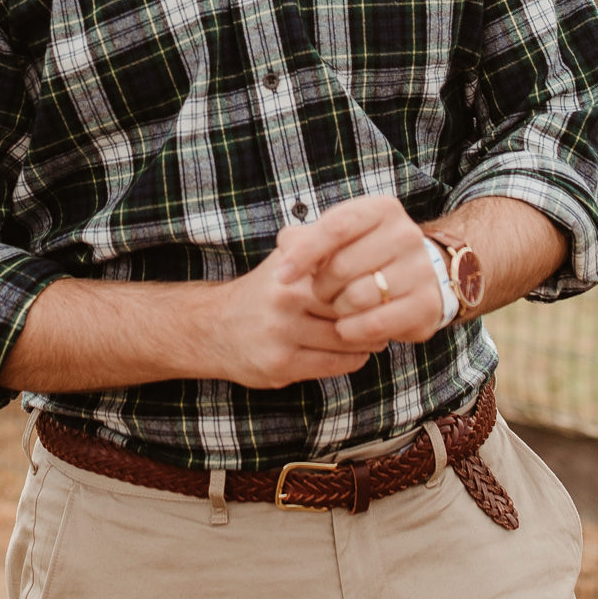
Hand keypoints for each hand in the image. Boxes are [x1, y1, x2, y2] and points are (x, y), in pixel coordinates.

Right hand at [198, 245, 373, 390]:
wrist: (213, 327)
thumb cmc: (264, 291)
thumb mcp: (285, 259)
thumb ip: (318, 242)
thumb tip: (363, 234)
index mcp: (291, 269)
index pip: (349, 274)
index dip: (370, 282)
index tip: (380, 287)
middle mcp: (284, 298)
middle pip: (351, 307)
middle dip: (373, 312)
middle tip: (384, 313)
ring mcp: (281, 333)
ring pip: (347, 339)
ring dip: (367, 340)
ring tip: (372, 334)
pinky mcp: (281, 364)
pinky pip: (335, 364)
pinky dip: (353, 359)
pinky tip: (354, 352)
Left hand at [273, 194, 448, 352]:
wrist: (417, 278)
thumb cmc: (364, 256)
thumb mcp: (338, 239)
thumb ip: (306, 238)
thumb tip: (285, 244)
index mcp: (382, 209)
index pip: (335, 227)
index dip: (303, 253)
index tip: (282, 276)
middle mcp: (406, 234)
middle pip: (342, 266)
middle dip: (321, 286)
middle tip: (321, 294)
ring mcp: (420, 269)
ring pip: (357, 297)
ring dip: (338, 309)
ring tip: (339, 307)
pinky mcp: (426, 304)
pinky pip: (374, 324)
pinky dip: (352, 330)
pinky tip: (347, 328)